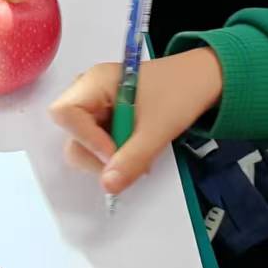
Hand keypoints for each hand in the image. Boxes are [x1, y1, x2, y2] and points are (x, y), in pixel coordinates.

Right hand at [49, 48, 224, 196]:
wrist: (201, 81)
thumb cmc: (180, 93)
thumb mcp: (158, 129)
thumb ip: (132, 159)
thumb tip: (107, 186)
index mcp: (95, 81)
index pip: (66, 114)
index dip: (85, 139)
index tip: (113, 154)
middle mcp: (88, 90)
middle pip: (70, 131)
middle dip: (96, 153)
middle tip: (127, 162)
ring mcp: (95, 104)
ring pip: (82, 141)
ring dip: (106, 156)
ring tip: (137, 154)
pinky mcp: (103, 116)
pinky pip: (96, 141)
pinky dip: (113, 152)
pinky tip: (135, 149)